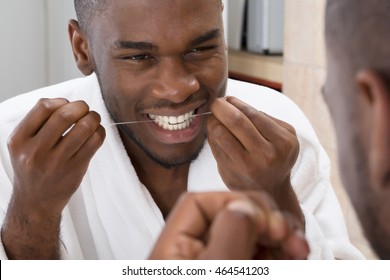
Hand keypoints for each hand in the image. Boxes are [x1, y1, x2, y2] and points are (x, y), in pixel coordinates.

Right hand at [2, 98, 105, 258]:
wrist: (35, 202)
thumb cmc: (33, 168)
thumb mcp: (23, 145)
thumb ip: (38, 123)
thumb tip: (67, 102)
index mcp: (19, 139)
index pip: (43, 106)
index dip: (61, 101)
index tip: (68, 105)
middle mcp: (36, 151)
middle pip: (65, 115)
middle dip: (81, 106)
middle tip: (85, 109)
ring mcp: (57, 161)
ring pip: (84, 127)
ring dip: (94, 118)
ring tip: (93, 119)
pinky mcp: (75, 169)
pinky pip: (95, 142)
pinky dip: (100, 131)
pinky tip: (97, 133)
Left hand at [149, 191, 308, 259]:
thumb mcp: (216, 269)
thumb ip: (229, 234)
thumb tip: (244, 204)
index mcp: (174, 248)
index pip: (198, 202)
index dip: (233, 200)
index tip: (263, 217)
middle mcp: (192, 252)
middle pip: (228, 217)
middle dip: (264, 221)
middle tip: (289, 234)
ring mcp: (216, 261)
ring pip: (248, 237)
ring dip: (278, 238)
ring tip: (300, 249)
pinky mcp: (235, 267)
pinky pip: (257, 253)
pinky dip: (278, 253)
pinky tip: (294, 255)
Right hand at [207, 97, 302, 223]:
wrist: (273, 187)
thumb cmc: (243, 177)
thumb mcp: (224, 166)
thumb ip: (217, 142)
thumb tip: (213, 115)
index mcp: (247, 167)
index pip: (222, 133)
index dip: (213, 121)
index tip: (209, 116)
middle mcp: (267, 155)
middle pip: (238, 120)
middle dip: (223, 107)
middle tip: (215, 103)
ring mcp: (283, 143)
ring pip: (254, 113)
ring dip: (238, 104)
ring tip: (228, 102)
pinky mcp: (291, 133)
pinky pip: (265, 115)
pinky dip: (253, 113)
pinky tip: (247, 117)